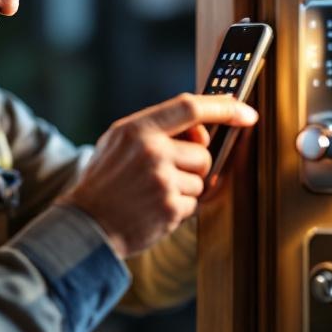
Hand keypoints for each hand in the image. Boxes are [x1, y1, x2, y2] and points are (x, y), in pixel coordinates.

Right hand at [58, 93, 257, 257]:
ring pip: (201, 181)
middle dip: (192, 166)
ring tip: (152, 193)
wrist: (84, 224)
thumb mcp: (119, 142)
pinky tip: (153, 209)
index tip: (246, 113)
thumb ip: (157, 129)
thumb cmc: (105, 180)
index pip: (190, 108)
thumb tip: (202, 131)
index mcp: (138, 129)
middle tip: (162, 175)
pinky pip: (194, 204)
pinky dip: (179, 208)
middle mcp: (152, 151)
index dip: (223, 107)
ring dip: (184, 189)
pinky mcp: (170, 208)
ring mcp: (162, 180)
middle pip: (202, 153)